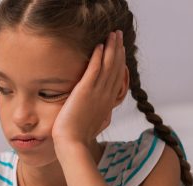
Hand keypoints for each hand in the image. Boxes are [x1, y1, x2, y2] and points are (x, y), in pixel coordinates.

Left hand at [52, 31, 126, 146]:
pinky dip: (98, 57)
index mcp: (107, 103)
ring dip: (111, 48)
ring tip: (113, 34)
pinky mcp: (85, 91)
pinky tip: (100, 45)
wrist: (72, 144)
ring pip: (108, 66)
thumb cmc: (78, 139)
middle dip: (118, 50)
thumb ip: (100, 117)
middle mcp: (105, 96)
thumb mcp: (94, 125)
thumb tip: (105, 117)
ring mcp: (97, 93)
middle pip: (115, 68)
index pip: (116, 78)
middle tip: (119, 35)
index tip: (120, 50)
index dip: (119, 63)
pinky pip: (94, 70)